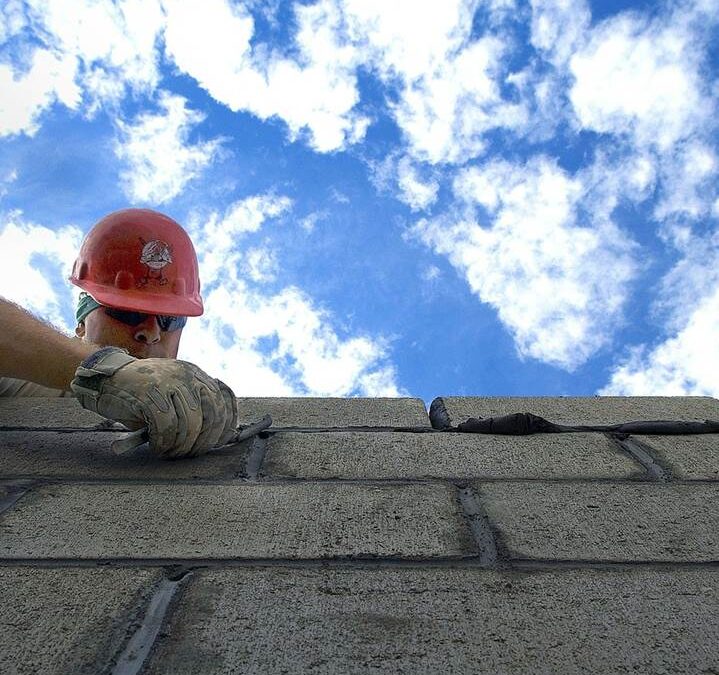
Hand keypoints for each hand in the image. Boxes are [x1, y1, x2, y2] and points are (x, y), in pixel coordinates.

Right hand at [70, 347, 236, 458]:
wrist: (105, 379)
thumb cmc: (141, 396)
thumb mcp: (173, 396)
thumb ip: (195, 409)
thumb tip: (217, 438)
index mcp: (196, 375)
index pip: (224, 401)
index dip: (225, 426)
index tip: (217, 443)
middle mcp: (187, 375)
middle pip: (212, 415)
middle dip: (203, 441)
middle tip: (188, 454)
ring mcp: (169, 382)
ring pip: (191, 423)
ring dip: (181, 446)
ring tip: (170, 453)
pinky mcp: (150, 393)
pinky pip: (167, 426)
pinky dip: (164, 443)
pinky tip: (157, 447)